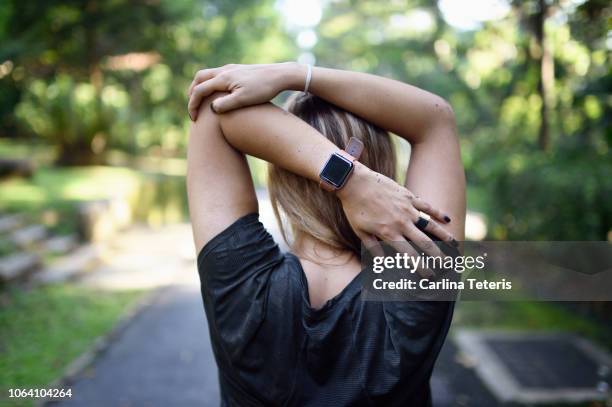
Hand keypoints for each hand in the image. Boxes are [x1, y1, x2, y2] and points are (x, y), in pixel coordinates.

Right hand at [187, 63, 301, 119]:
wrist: (281, 75)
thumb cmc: (264, 89)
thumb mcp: (244, 99)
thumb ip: (226, 104)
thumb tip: (211, 108)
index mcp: (223, 78)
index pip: (199, 90)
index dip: (193, 105)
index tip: (194, 119)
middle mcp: (224, 71)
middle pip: (199, 78)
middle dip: (192, 93)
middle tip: (193, 108)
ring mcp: (231, 68)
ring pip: (208, 75)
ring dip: (201, 87)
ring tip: (202, 101)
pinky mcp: (238, 70)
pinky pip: (218, 75)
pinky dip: (211, 84)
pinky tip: (218, 94)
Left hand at [338, 162, 455, 257]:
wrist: (355, 182)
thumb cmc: (355, 208)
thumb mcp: (360, 231)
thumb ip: (373, 248)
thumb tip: (381, 264)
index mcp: (389, 233)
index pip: (409, 254)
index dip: (420, 266)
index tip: (429, 275)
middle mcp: (401, 222)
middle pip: (424, 242)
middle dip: (437, 255)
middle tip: (447, 264)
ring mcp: (407, 208)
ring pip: (430, 224)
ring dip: (443, 235)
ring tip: (454, 244)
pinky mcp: (408, 196)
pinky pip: (427, 206)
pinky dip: (438, 213)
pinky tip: (448, 219)